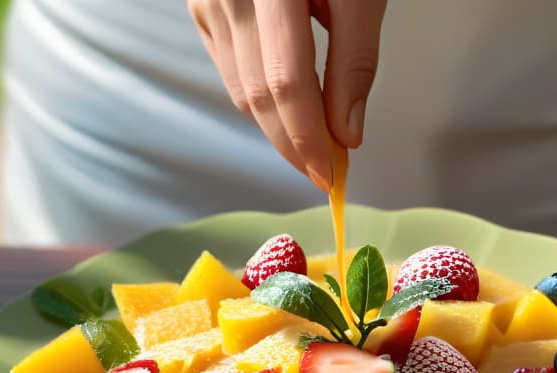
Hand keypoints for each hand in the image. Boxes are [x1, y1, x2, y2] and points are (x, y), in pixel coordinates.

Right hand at [188, 0, 386, 192]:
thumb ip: (355, 60)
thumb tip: (346, 134)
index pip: (284, 80)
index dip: (306, 136)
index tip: (331, 173)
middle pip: (255, 93)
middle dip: (292, 142)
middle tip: (325, 170)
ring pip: (238, 88)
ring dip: (275, 127)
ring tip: (312, 145)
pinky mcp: (201, 5)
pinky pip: (227, 68)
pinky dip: (256, 98)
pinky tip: (286, 110)